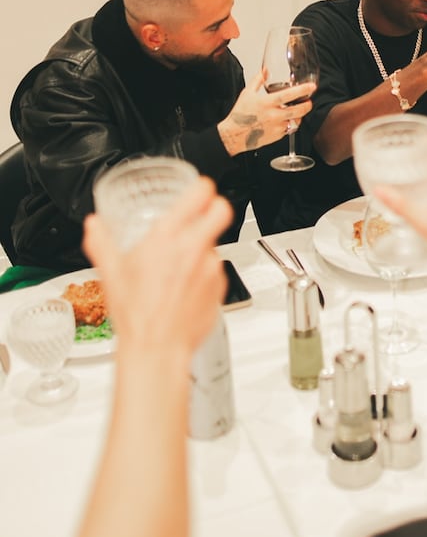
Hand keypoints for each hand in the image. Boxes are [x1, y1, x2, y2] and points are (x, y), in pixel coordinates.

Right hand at [82, 177, 232, 355]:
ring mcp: (211, 267)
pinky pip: (216, 270)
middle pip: (222, 210)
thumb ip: (102, 243)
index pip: (201, 194)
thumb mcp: (111, 273)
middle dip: (215, 207)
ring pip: (216, 243)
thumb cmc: (136, 314)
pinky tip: (186, 286)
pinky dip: (205, 273)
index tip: (199, 189)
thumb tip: (95, 225)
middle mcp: (194, 248)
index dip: (203, 187)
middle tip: (204, 214)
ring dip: (203, 248)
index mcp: (167, 238)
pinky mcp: (220, 286)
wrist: (157, 348)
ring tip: (181, 266)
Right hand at [218, 69, 315, 154]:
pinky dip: (290, 124)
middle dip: (307, 105)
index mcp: (266, 103)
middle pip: (298, 110)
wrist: (234, 135)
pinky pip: (289, 129)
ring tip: (297, 111)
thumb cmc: (240, 115)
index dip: (302, 90)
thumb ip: (258, 80)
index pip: (288, 95)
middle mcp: (273, 115)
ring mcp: (276, 127)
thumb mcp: (247, 93)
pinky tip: (285, 120)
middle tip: (309, 102)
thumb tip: (265, 70)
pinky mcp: (277, 136)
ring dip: (299, 116)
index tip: (311, 87)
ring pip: (296, 121)